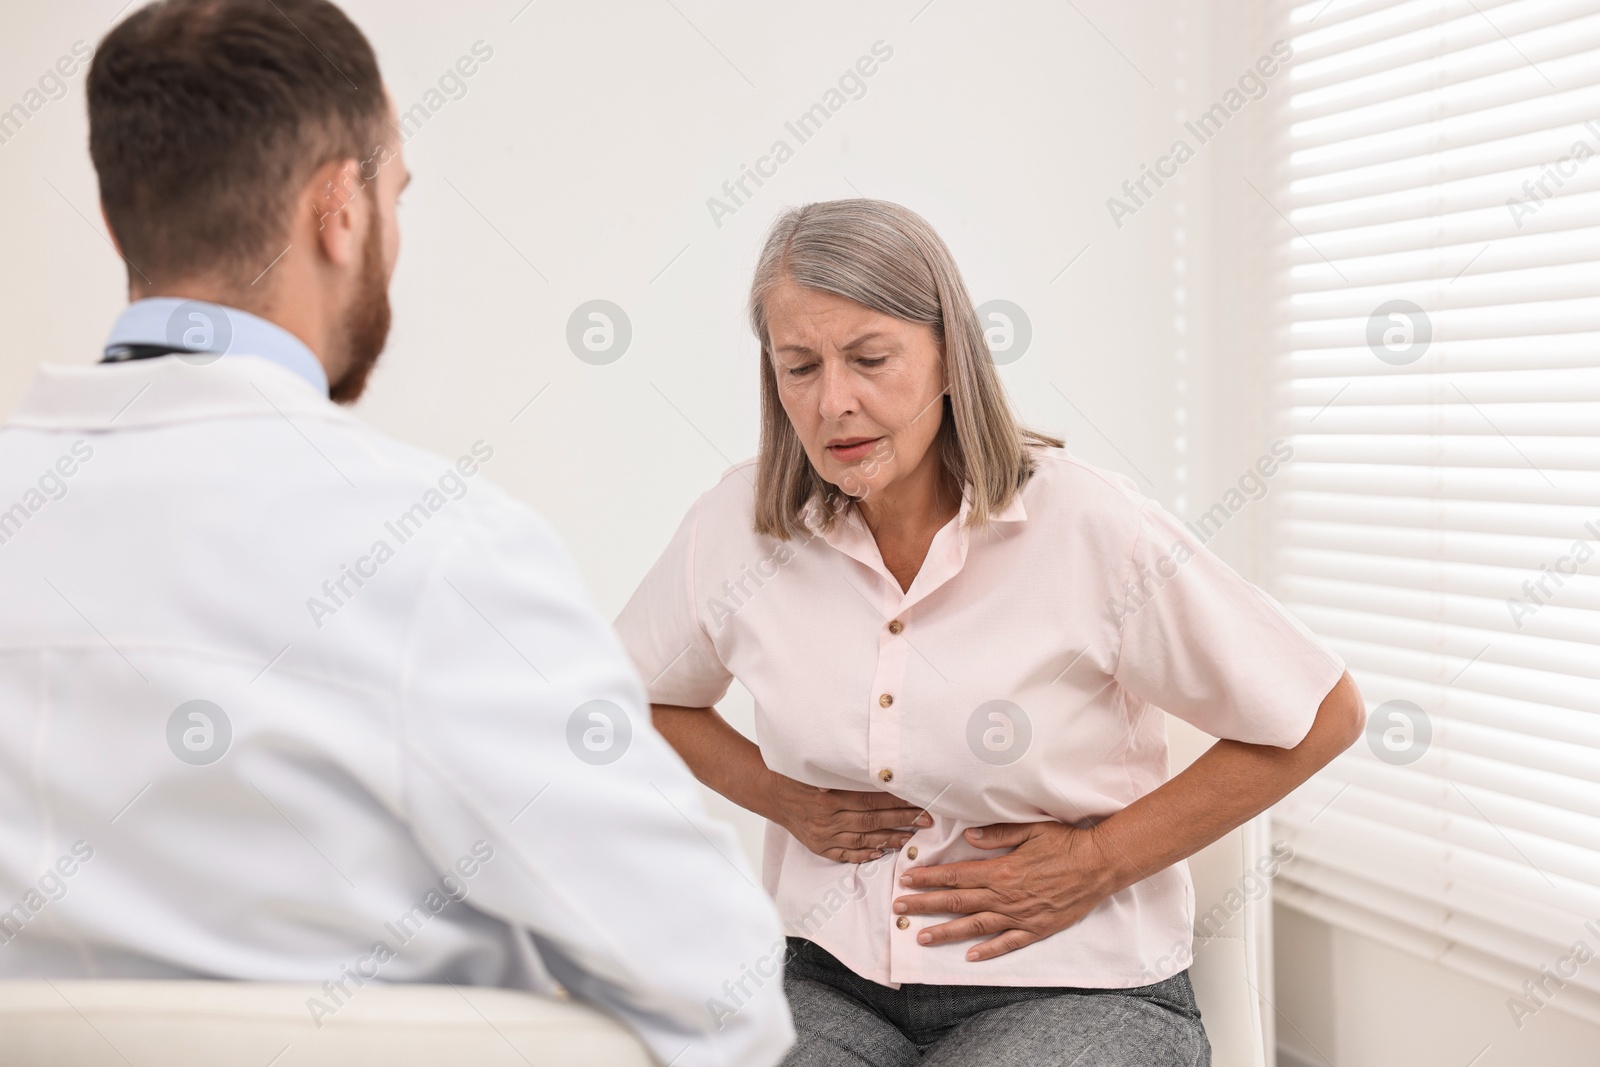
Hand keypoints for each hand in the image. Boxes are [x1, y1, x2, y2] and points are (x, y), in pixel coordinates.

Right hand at [765, 772, 932, 863]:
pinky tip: (881, 852)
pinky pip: (845, 853)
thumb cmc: (798, 777)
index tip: (919, 801)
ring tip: (910, 838)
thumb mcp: (819, 770)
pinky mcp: (819, 846)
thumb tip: (881, 774)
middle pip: (872, 821)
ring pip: (862, 839)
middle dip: (902, 821)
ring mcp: (823, 835)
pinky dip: (864, 854)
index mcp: (829, 798)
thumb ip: (846, 776)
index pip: (871, 801)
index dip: (897, 802)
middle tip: (926, 820)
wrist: (772, 793)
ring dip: (889, 839)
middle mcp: (828, 819)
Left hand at [893, 821, 1122, 960]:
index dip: (928, 879)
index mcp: (1001, 870)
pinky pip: (1007, 943)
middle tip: (899, 908)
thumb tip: (967, 837)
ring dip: (945, 933)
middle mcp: (1005, 896)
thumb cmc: (1066, 843)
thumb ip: (997, 834)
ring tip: (921, 937)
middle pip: (957, 903)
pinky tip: (969, 957)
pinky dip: (987, 951)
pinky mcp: (1036, 930)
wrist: (1100, 865)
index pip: (955, 876)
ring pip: (975, 927)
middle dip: (925, 905)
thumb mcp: (1031, 829)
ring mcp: (1020, 916)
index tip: (906, 880)